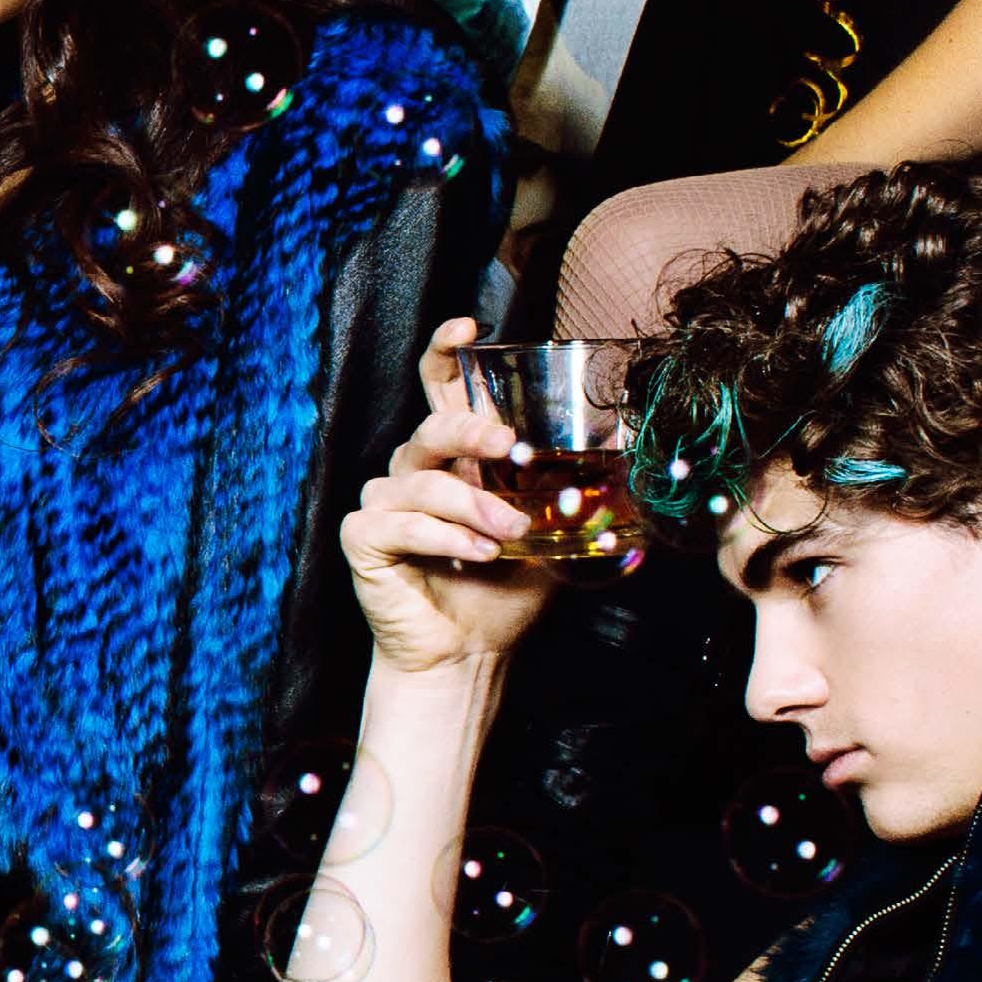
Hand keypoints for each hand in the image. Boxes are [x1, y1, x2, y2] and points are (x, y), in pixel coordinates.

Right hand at [339, 318, 556, 673]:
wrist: (469, 653)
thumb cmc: (504, 592)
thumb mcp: (551, 534)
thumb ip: (569, 491)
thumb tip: (617, 452)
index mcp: (455, 459)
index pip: (440, 389)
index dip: (444, 352)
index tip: (467, 328)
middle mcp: (415, 472)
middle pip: (431, 429)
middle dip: (472, 431)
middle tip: (510, 450)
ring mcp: (385, 504)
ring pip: (421, 482)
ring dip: (472, 507)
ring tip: (509, 537)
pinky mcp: (365, 539)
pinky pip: (398, 524)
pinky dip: (441, 538)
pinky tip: (474, 556)